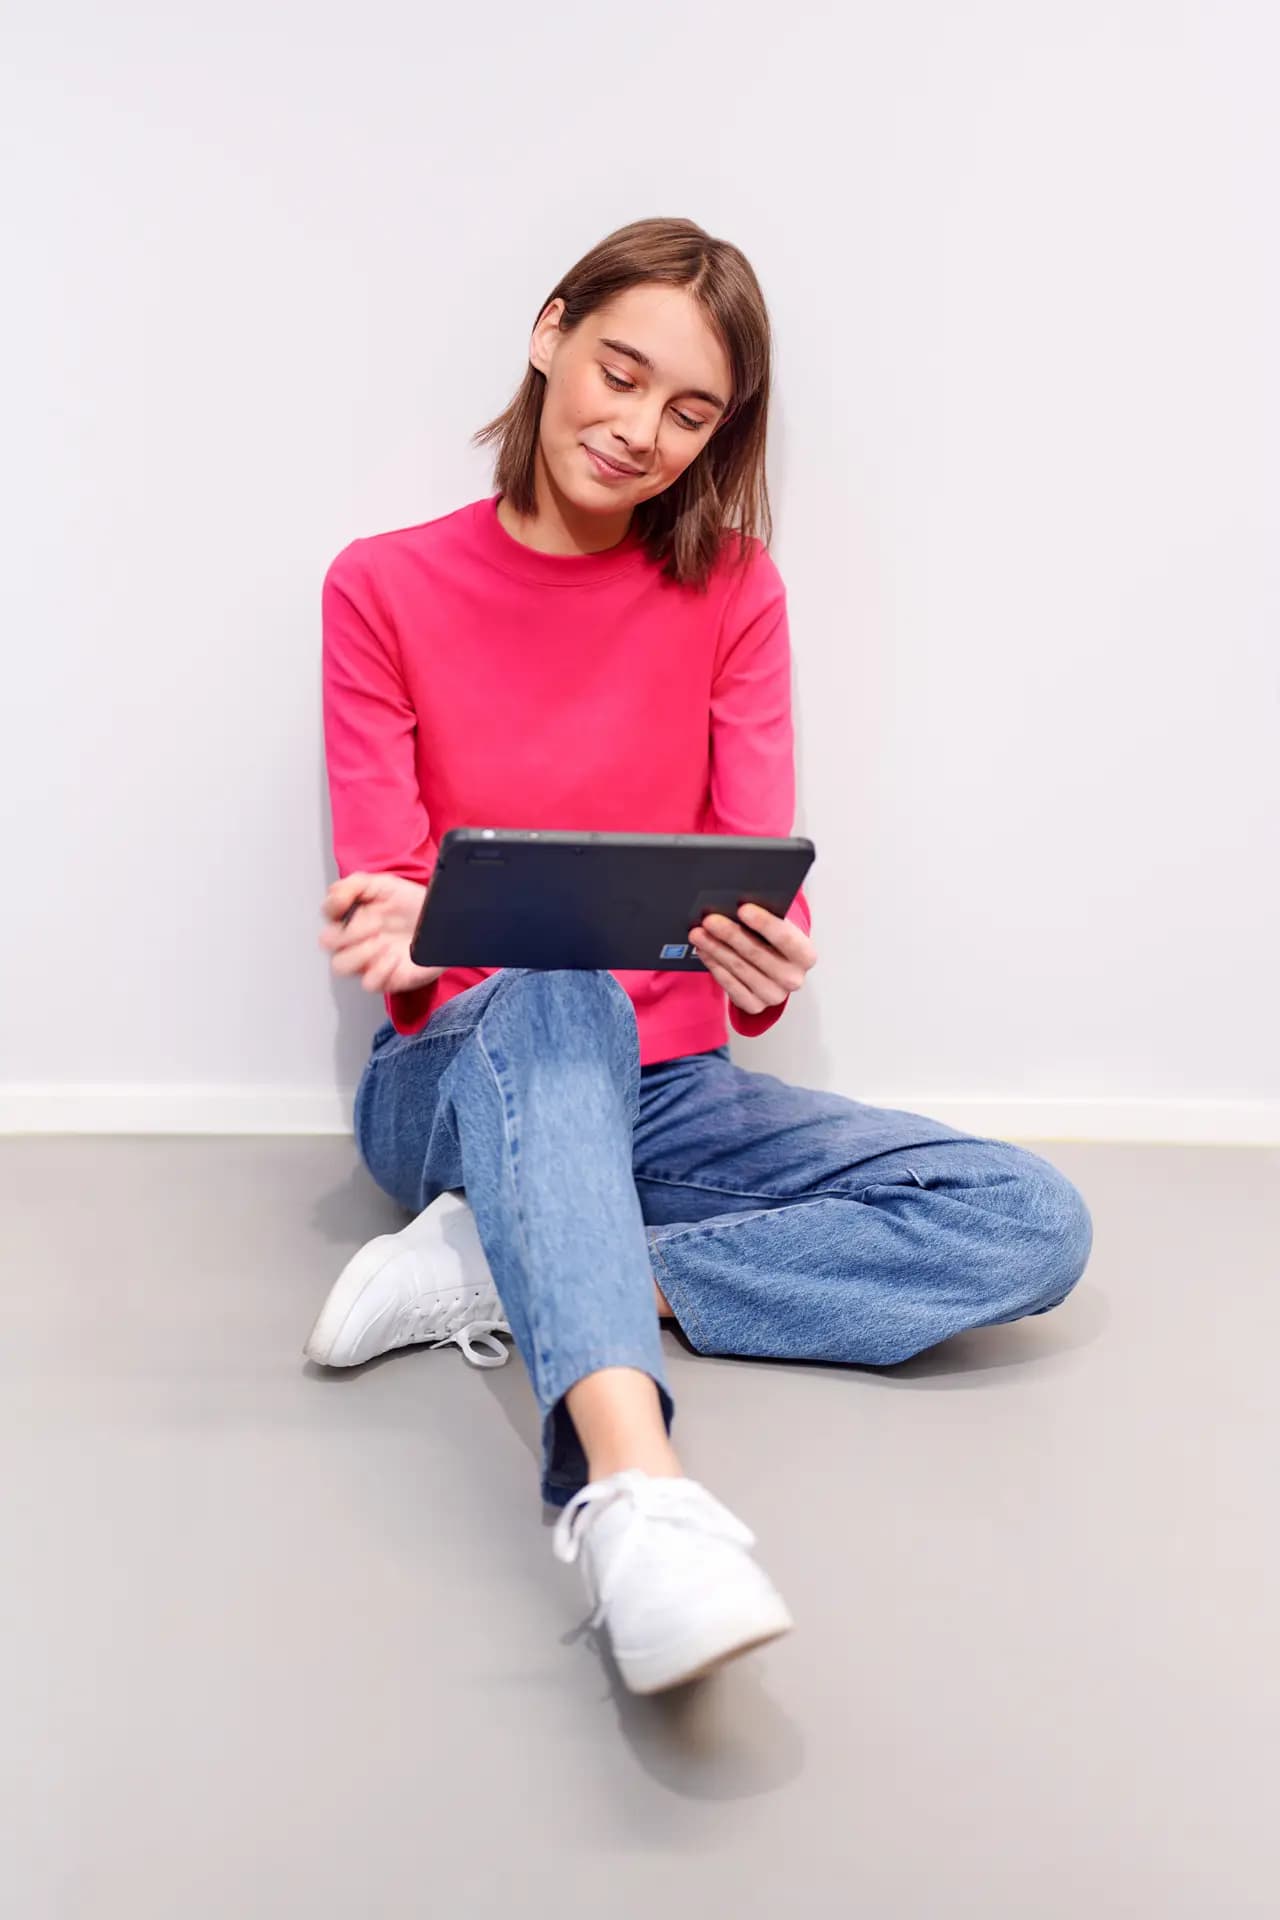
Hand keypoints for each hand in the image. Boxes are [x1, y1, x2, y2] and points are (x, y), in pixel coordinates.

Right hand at [319, 872, 444, 996]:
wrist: (442, 924)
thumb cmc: (412, 906)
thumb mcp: (386, 885)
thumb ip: (357, 884)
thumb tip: (335, 892)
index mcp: (351, 915)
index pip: (328, 911)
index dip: (334, 905)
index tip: (349, 900)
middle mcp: (354, 940)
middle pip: (327, 941)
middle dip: (349, 932)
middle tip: (376, 923)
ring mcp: (367, 961)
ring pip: (340, 966)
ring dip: (359, 953)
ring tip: (382, 942)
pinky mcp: (384, 979)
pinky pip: (368, 983)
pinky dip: (379, 970)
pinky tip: (393, 958)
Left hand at [688, 903, 816, 1014]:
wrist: (775, 967)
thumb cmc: (774, 941)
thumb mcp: (777, 926)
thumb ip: (764, 918)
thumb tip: (734, 906)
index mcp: (805, 955)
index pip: (786, 938)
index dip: (764, 923)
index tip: (742, 908)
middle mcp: (793, 979)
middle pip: (757, 953)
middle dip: (730, 934)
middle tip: (709, 920)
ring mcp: (774, 995)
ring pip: (739, 969)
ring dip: (715, 949)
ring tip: (699, 933)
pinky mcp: (755, 1006)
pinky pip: (730, 985)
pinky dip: (714, 966)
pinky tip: (704, 951)